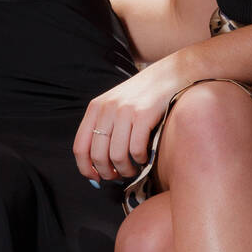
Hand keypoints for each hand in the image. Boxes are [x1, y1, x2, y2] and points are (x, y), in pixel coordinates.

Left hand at [73, 50, 200, 182]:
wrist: (171, 72)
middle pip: (98, 155)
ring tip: (133, 169)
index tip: (95, 179)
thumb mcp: (116, 104)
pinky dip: (140, 159)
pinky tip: (145, 157)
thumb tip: (98, 164)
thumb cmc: (143, 95)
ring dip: (126, 170)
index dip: (86, 168)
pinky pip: (136, 149)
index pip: (80, 147)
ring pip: (117, 156)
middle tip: (118, 176)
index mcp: (95, 108)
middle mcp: (107, 109)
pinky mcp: (144, 115)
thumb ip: (105, 127)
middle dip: (108, 173)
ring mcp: (125, 111)